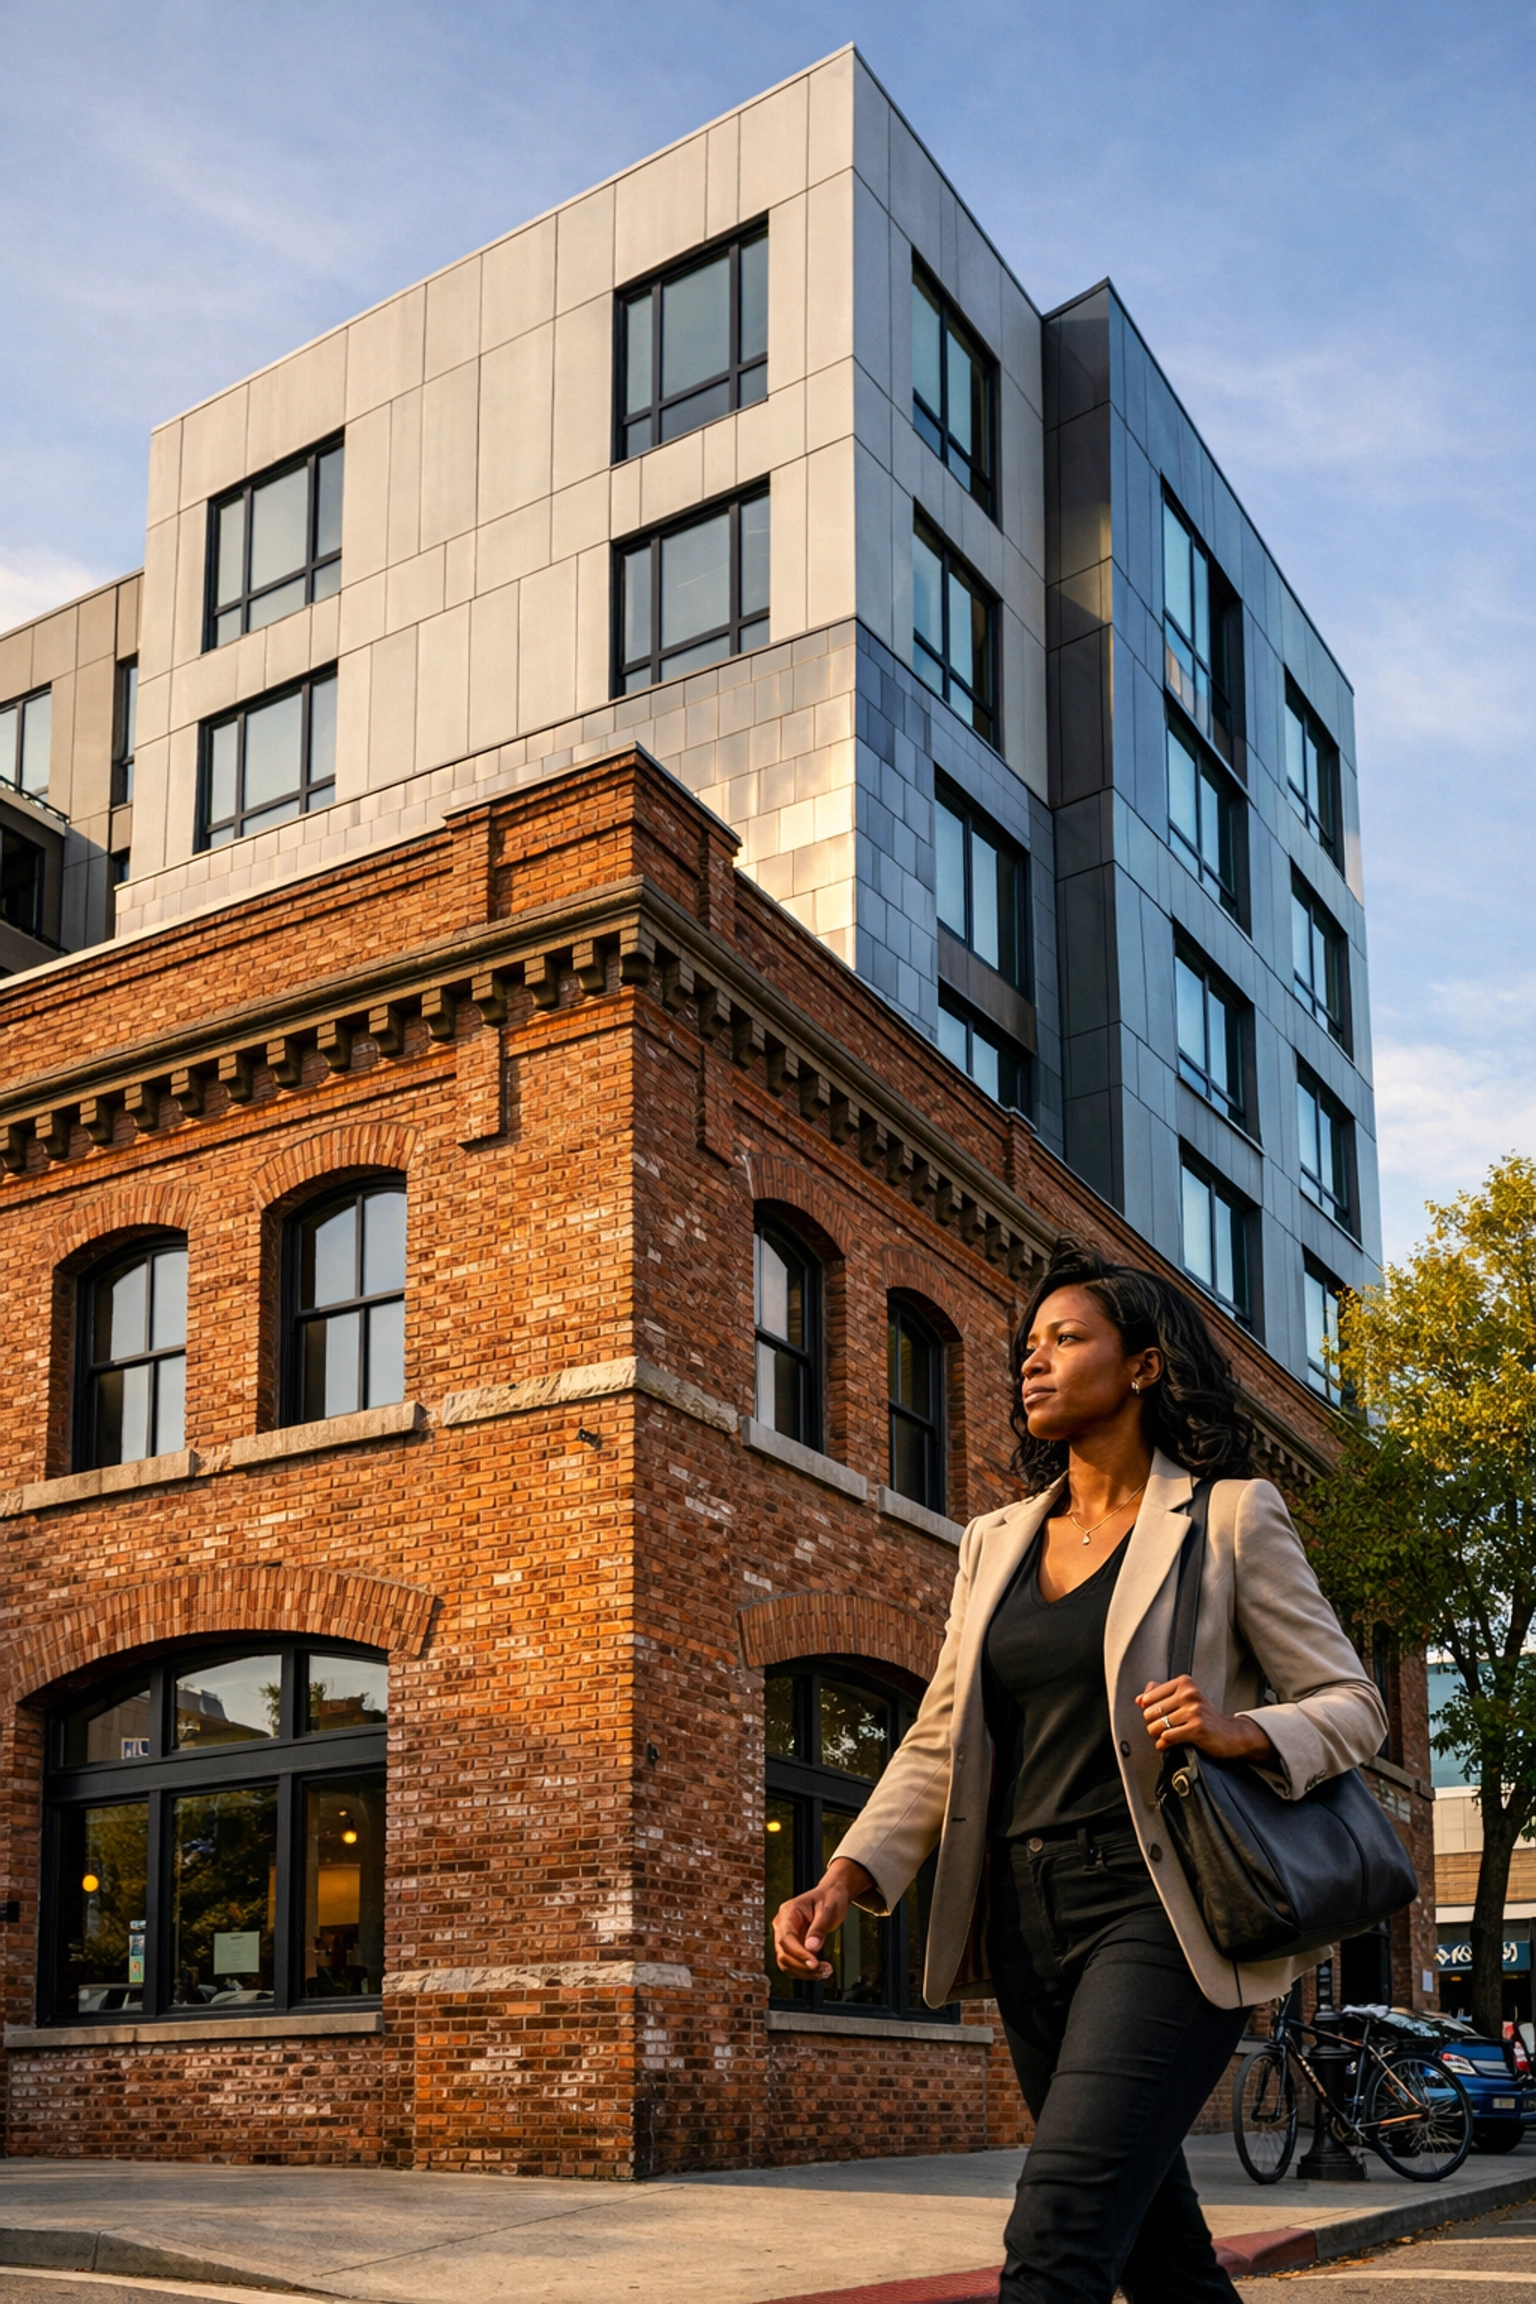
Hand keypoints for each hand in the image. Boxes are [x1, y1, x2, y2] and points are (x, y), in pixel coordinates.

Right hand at [771, 1857, 872, 1979]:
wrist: (831, 1895)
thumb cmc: (830, 1898)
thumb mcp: (828, 1909)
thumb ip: (819, 1928)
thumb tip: (812, 1948)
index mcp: (788, 1912)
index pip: (786, 1938)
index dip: (798, 1954)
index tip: (814, 1963)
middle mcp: (782, 1925)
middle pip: (784, 1953)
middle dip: (804, 1966)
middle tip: (825, 1970)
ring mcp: (785, 1937)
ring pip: (786, 1962)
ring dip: (804, 1972)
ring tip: (825, 1972)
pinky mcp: (792, 1946)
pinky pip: (792, 1964)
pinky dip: (805, 1972)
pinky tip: (819, 1971)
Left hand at [1136, 1675, 1277, 1763]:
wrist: (1230, 1734)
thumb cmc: (1205, 1717)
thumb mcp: (1184, 1699)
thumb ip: (1160, 1694)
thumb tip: (1139, 1699)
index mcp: (1184, 1683)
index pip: (1148, 1697)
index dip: (1148, 1711)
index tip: (1157, 1717)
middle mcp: (1189, 1693)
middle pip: (1150, 1712)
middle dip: (1152, 1725)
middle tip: (1160, 1730)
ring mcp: (1194, 1710)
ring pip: (1157, 1726)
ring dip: (1157, 1736)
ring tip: (1165, 1737)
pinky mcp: (1197, 1727)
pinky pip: (1168, 1737)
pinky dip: (1164, 1744)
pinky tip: (1169, 1744)